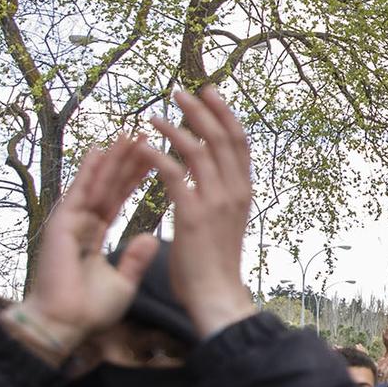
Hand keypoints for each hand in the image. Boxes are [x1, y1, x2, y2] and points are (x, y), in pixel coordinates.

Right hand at [7, 135, 162, 360]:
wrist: (65, 324)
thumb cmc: (88, 309)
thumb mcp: (123, 282)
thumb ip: (136, 258)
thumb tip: (151, 237)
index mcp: (94, 235)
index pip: (117, 198)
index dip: (134, 178)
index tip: (152, 157)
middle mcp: (81, 224)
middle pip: (108, 185)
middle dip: (126, 161)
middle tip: (145, 135)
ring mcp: (70, 222)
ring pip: (95, 184)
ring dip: (112, 159)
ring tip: (130, 134)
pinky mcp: (62, 225)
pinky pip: (78, 193)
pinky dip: (89, 171)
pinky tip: (100, 150)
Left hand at [147, 85, 257, 338]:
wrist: (215, 295)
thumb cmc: (214, 262)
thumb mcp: (225, 221)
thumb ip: (220, 195)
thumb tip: (209, 176)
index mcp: (244, 191)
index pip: (239, 142)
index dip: (225, 113)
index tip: (209, 92)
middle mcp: (235, 191)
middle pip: (222, 137)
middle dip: (201, 109)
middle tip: (179, 91)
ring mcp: (216, 202)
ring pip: (198, 150)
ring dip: (175, 127)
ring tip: (153, 115)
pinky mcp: (193, 214)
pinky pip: (175, 175)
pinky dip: (158, 156)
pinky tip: (143, 146)